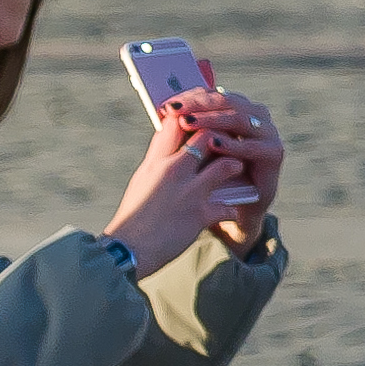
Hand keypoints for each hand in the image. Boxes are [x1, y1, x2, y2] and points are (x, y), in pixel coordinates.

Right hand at [104, 95, 269, 277]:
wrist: (128, 249)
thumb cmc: (132, 215)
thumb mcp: (142, 180)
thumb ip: (158, 160)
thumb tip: (168, 142)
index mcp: (155, 161)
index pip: (176, 123)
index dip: (193, 116)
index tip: (203, 119)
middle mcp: (173, 170)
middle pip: (206, 136)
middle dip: (222, 136)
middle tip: (229, 141)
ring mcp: (189, 192)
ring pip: (226, 165)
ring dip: (235, 166)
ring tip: (236, 169)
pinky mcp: (200, 214)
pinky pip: (228, 205)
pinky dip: (232, 208)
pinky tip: (231, 211)